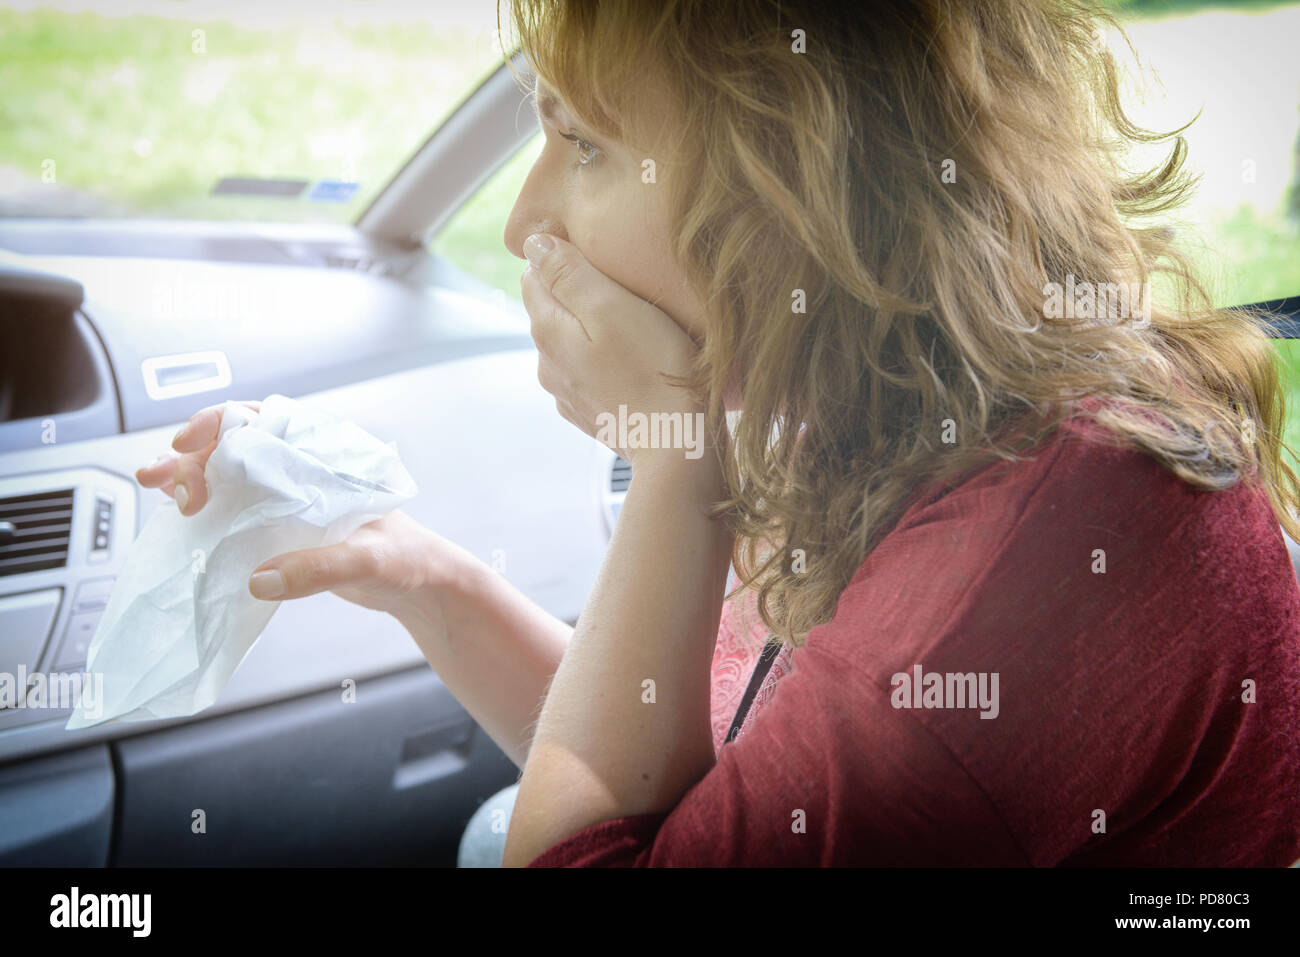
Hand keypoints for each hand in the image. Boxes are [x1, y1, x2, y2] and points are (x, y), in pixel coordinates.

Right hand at [135, 401, 457, 617]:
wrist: (419, 585)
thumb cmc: (406, 559)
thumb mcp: (369, 561)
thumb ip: (319, 569)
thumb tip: (260, 579)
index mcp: (325, 458)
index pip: (266, 421)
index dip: (223, 423)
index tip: (192, 442)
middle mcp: (302, 469)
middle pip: (235, 443)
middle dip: (193, 451)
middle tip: (166, 477)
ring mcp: (288, 496)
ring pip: (227, 471)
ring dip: (187, 473)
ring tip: (152, 482)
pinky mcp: (280, 525)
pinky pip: (233, 505)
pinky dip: (202, 503)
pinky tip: (176, 511)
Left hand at [520, 233, 716, 471]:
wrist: (680, 446)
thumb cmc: (655, 370)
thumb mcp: (613, 306)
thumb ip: (568, 272)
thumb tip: (534, 244)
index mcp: (547, 330)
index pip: (534, 274)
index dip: (567, 259)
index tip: (607, 264)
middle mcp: (547, 363)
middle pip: (554, 308)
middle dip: (582, 295)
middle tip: (630, 295)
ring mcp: (568, 392)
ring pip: (574, 342)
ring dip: (598, 330)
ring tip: (639, 331)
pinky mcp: (592, 413)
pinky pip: (592, 372)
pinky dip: (609, 362)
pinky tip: (638, 365)